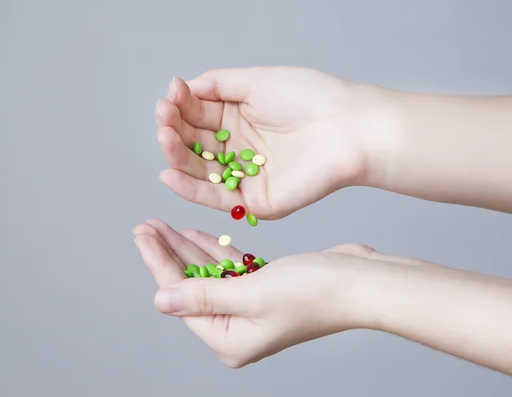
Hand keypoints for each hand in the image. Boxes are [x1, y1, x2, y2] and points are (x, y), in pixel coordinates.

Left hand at [132, 218, 382, 366]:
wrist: (360, 283)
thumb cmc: (313, 292)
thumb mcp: (251, 293)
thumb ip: (204, 295)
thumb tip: (161, 300)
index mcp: (230, 339)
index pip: (182, 297)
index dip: (159, 263)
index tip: (142, 234)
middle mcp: (238, 328)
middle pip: (191, 286)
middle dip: (170, 254)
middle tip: (147, 225)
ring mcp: (252, 309)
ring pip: (209, 275)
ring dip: (190, 250)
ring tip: (164, 226)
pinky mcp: (265, 289)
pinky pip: (230, 269)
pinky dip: (215, 251)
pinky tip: (197, 235)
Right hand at [154, 66, 391, 218]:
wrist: (347, 128)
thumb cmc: (309, 97)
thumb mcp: (256, 81)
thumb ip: (216, 84)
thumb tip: (181, 87)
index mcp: (239, 118)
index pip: (197, 115)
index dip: (180, 107)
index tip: (170, 96)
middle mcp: (239, 147)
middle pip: (194, 143)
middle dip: (174, 130)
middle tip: (164, 117)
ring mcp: (246, 175)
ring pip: (200, 170)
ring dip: (176, 155)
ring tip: (164, 137)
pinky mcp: (255, 200)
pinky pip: (217, 197)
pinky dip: (190, 189)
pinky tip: (169, 173)